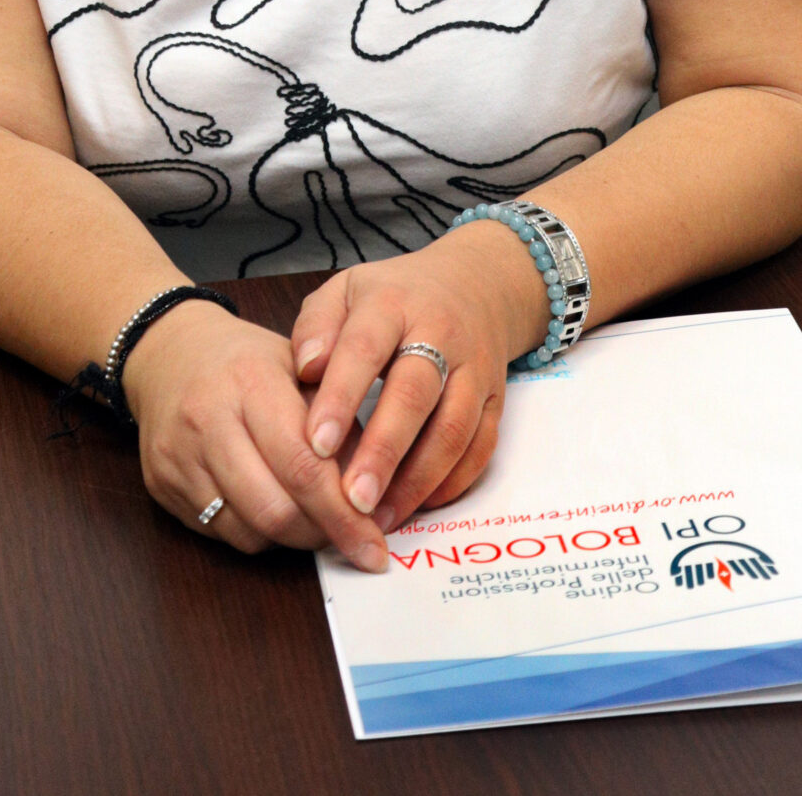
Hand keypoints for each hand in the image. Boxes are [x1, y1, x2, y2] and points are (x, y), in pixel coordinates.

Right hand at [120, 299, 389, 570]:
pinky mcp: (162, 486)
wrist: (169, 352)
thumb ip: (338, 418)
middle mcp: (209, 420)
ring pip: (248, 530)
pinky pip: (221, 534)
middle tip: (357, 542)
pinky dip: (259, 534)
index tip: (376, 543)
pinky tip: (277, 512)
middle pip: (275, 508)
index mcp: (252, 381)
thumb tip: (378, 485)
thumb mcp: (301, 366)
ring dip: (293, 539)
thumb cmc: (248, 361)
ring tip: (319, 524)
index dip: (344, 512)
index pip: (305, 463)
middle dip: (324, 535)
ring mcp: (179, 457)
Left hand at [291, 224, 547, 534]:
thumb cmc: (393, 297)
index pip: (365, 348)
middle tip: (352, 500)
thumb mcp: (346, 290)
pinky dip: (452, 482)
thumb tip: (305, 368)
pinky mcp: (495, 399)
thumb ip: (317, 326)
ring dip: (418, 479)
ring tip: (380, 518)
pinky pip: (481, 447)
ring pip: (454, 428)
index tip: (315, 445)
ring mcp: (474, 369)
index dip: (341, 398)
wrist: (476, 283)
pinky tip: (419, 505)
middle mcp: (440, 334)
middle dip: (383, 451)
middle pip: (415, 395)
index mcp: (392, 303)